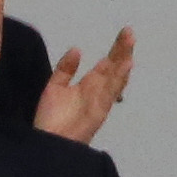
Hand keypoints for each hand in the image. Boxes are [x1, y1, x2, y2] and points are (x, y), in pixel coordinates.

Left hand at [34, 26, 135, 143]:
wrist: (46, 144)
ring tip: (130, 43)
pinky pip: (110, 93)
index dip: (116, 50)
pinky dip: (119, 80)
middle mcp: (97, 92)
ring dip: (124, 61)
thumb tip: (77, 49)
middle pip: (114, 68)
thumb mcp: (55, 87)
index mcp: (88, 86)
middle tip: (129, 32)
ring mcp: (99, 102)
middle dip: (123, 51)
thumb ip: (65, 69)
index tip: (124, 34)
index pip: (107, 65)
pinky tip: (126, 65)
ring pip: (116, 78)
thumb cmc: (50, 121)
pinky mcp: (98, 111)